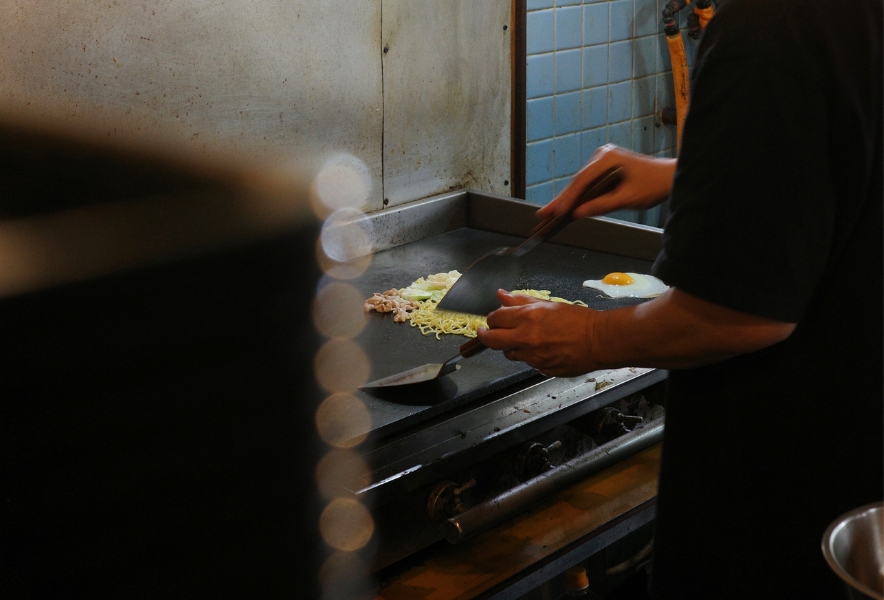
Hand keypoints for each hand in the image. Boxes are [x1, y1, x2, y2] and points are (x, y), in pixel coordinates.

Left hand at [476, 290, 599, 376]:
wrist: (599, 341)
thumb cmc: (578, 320)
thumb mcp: (548, 305)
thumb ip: (521, 301)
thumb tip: (501, 295)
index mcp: (528, 317)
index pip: (495, 319)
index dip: (492, 319)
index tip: (493, 320)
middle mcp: (526, 338)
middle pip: (491, 340)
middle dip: (486, 336)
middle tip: (486, 333)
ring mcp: (533, 356)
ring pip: (509, 354)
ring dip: (511, 346)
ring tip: (525, 339)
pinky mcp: (540, 369)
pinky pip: (527, 363)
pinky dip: (529, 356)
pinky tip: (542, 349)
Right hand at [536, 144, 676, 220]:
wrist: (669, 176)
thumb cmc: (653, 186)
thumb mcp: (627, 199)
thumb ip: (601, 205)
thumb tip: (579, 213)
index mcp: (608, 158)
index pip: (582, 181)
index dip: (568, 199)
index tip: (557, 212)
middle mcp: (603, 154)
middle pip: (578, 180)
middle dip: (562, 199)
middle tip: (543, 214)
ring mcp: (604, 157)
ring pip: (582, 181)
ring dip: (570, 197)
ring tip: (551, 212)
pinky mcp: (606, 164)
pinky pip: (589, 181)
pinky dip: (581, 194)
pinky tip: (568, 205)